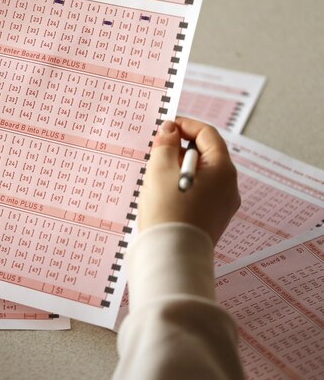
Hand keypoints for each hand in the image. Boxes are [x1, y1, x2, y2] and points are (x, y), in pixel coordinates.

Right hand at [138, 117, 240, 243]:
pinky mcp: (212, 221)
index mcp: (223, 170)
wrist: (171, 258)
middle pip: (205, 156)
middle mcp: (229, 187)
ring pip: (201, 177)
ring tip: (156, 179)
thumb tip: (170, 130)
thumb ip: (165, 145)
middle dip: (180, 150)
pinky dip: (182, 189)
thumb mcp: (160, 170)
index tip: (165, 127)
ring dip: (179, 171)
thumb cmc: (167, 212)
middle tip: (156, 153)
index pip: (207, 134)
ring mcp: (223, 206)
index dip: (185, 126)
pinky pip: (198, 195)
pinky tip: (163, 198)